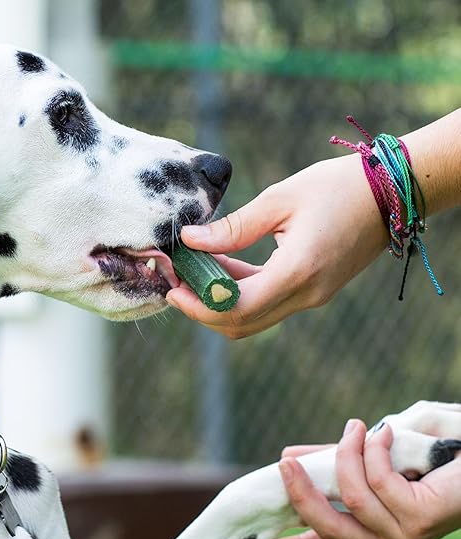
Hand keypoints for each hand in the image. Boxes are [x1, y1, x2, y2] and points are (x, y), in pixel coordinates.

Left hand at [166, 154, 387, 337]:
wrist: (392, 192)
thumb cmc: (339, 187)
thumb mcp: (280, 199)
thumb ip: (233, 227)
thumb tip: (190, 240)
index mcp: (298, 271)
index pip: (236, 309)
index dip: (199, 306)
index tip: (173, 288)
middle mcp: (306, 294)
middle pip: (241, 324)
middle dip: (202, 309)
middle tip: (176, 283)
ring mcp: (312, 297)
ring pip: (253, 318)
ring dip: (220, 302)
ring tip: (194, 271)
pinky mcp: (314, 292)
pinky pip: (268, 304)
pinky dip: (241, 294)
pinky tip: (223, 267)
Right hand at [240, 419, 460, 538]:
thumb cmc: (431, 455)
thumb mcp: (368, 457)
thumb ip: (332, 461)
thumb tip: (287, 455)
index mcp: (367, 534)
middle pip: (322, 526)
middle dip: (298, 490)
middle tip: (286, 460)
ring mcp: (401, 537)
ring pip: (349, 496)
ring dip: (346, 453)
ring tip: (356, 427)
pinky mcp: (417, 519)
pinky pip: (376, 479)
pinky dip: (373, 449)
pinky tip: (386, 434)